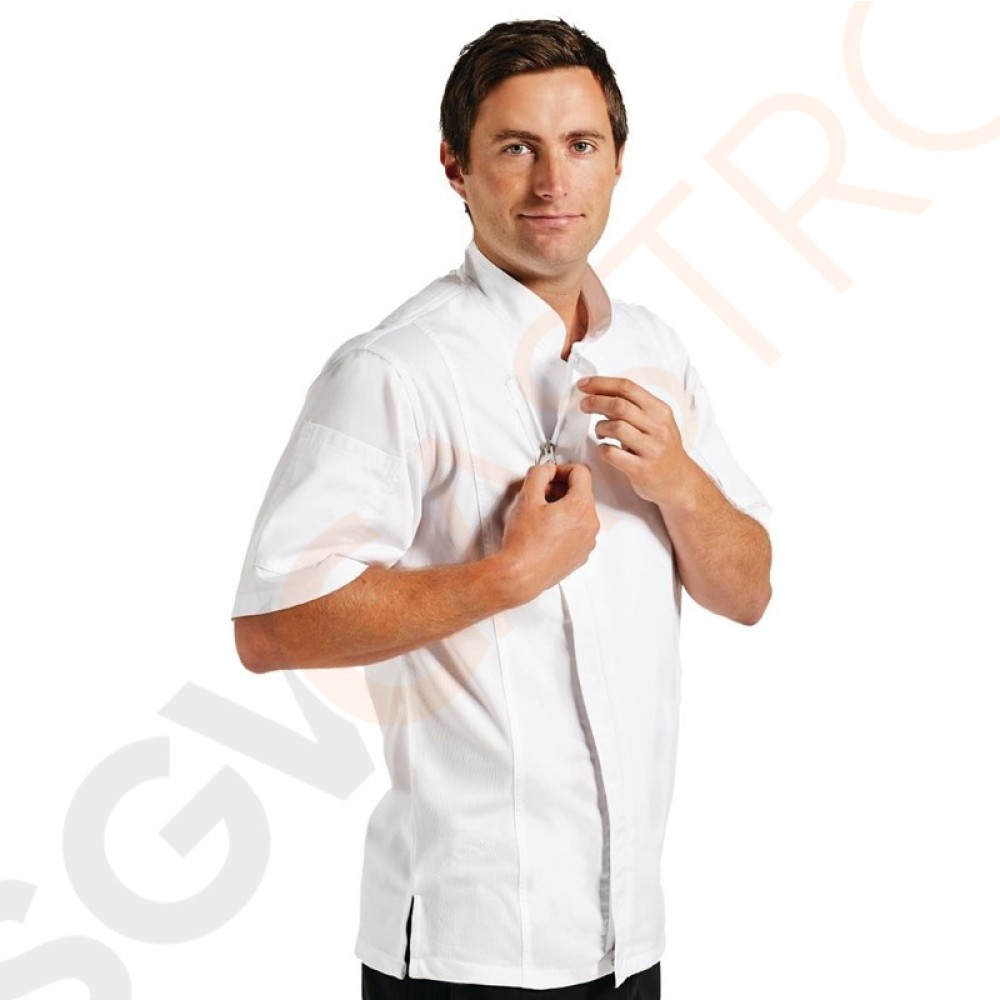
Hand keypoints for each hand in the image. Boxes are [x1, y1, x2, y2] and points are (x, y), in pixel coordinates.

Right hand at [497, 462, 599, 603]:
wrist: (520, 575)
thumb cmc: (523, 541)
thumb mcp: (527, 497)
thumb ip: (539, 473)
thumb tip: (548, 470)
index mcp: (581, 506)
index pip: (581, 472)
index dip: (561, 469)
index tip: (548, 477)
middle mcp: (591, 524)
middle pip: (581, 493)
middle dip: (561, 489)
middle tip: (539, 496)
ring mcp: (588, 542)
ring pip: (580, 512)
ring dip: (563, 508)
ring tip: (541, 517)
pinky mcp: (581, 555)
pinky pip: (578, 531)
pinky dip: (565, 526)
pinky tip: (546, 533)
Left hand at [578, 375, 696, 506]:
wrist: (680, 481)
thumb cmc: (663, 449)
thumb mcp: (656, 422)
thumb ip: (633, 409)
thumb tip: (601, 395)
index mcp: (660, 411)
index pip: (627, 388)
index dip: (601, 383)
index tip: (584, 385)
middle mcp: (658, 428)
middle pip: (619, 405)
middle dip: (595, 402)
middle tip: (584, 405)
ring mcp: (651, 449)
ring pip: (616, 427)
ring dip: (600, 427)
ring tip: (600, 432)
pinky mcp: (642, 470)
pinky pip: (612, 454)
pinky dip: (602, 449)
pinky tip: (606, 449)